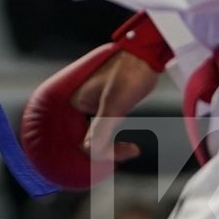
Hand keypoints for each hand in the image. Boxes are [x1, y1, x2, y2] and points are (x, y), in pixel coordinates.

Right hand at [20, 12, 171, 189]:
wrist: (146, 55)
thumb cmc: (128, 74)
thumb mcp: (115, 104)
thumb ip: (101, 128)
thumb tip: (90, 151)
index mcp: (72, 102)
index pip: (74, 137)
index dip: (90, 154)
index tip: (110, 163)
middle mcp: (76, 104)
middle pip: (81, 138)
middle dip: (100, 153)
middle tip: (124, 156)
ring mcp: (89, 105)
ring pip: (93, 135)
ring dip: (108, 146)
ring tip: (130, 151)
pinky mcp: (103, 105)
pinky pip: (102, 128)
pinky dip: (111, 138)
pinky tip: (128, 146)